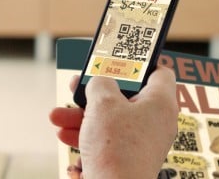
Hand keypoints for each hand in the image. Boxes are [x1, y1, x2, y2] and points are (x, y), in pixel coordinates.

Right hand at [50, 66, 178, 178]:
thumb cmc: (117, 148)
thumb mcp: (103, 103)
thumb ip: (100, 83)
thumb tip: (99, 82)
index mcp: (160, 102)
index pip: (159, 72)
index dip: (139, 64)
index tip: (119, 60)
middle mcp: (156, 122)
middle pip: (126, 96)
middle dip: (95, 93)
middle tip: (76, 88)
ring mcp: (143, 142)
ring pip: (112, 120)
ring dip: (83, 116)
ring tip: (58, 117)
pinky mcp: (129, 159)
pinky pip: (108, 140)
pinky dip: (88, 135)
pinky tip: (65, 136)